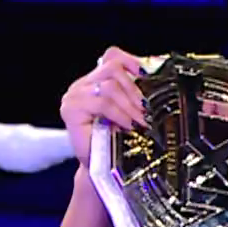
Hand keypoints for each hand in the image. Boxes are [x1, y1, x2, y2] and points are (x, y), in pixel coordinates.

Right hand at [59, 47, 148, 166]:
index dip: (130, 60)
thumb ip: (133, 95)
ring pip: (109, 86)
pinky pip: (102, 102)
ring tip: (138, 121)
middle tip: (145, 110)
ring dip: (129, 104)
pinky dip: (119, 113)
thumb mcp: (127, 113)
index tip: (146, 75)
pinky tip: (126, 125)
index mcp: (94, 81)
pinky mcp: (70, 110)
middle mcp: (81, 85)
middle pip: (112, 68)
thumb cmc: (115, 143)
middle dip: (134, 89)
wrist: (102, 170)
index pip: (111, 56)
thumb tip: (157, 80)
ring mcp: (73, 96)